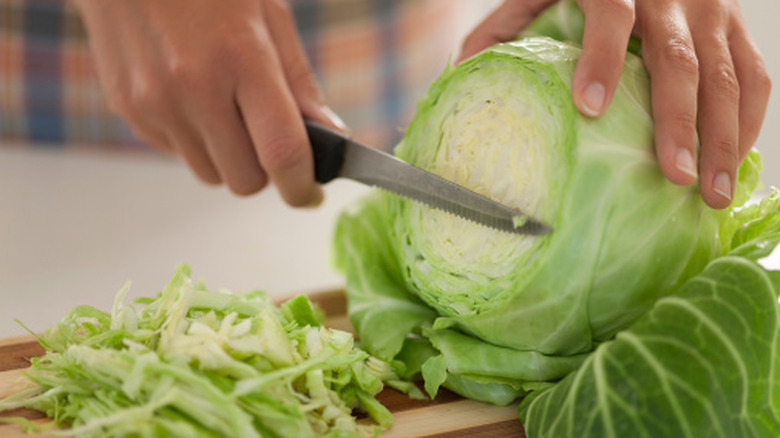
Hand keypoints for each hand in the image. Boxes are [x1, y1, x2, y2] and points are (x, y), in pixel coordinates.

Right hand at [74, 0, 346, 205]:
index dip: (302, 187)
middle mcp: (193, 87)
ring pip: (210, 174)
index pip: (281, 152)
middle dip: (265, 169)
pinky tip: (192, 96)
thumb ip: (300, 83)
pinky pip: (178, 153)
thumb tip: (330, 136)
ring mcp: (154, 102)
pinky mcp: (129, 110)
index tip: (310, 194)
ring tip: (225, 106)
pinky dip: (196, 140)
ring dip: (228, 157)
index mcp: (241, 57)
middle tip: (267, 135)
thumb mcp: (269, 14)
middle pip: (245, 180)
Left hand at [458, 0, 770, 208]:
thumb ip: (503, 28)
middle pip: (680, 59)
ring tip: (712, 192)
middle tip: (675, 177)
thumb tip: (459, 76)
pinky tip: (733, 160)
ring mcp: (710, 9)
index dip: (602, 59)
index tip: (590, 107)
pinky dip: (748, 120)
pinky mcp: (733, 26)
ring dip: (722, 136)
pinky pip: (753, 75)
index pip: (611, 16)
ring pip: (727, 74)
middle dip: (679, 122)